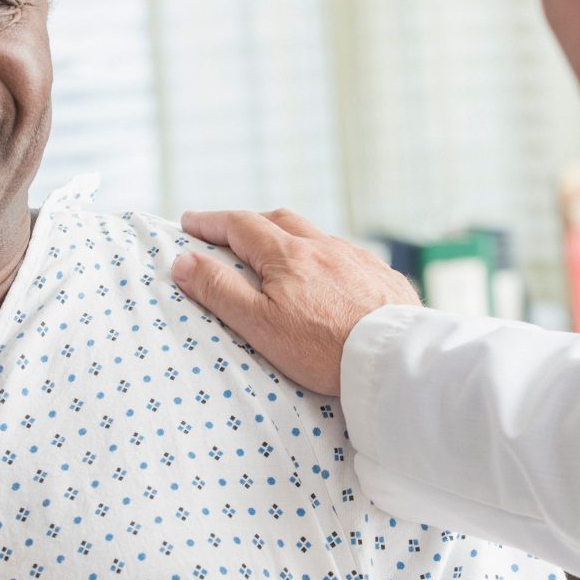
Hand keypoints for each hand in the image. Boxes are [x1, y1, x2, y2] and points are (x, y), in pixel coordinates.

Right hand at [171, 209, 420, 395]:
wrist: (393, 359)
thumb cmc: (323, 348)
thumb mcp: (259, 324)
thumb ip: (220, 290)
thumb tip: (185, 261)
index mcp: (289, 255)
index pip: (240, 226)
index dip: (211, 222)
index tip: (190, 222)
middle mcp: (324, 246)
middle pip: (280, 220)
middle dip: (250, 223)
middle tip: (230, 235)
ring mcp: (357, 259)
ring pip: (317, 237)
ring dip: (290, 239)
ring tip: (278, 257)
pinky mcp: (383, 277)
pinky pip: (347, 257)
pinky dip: (325, 259)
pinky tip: (328, 278)